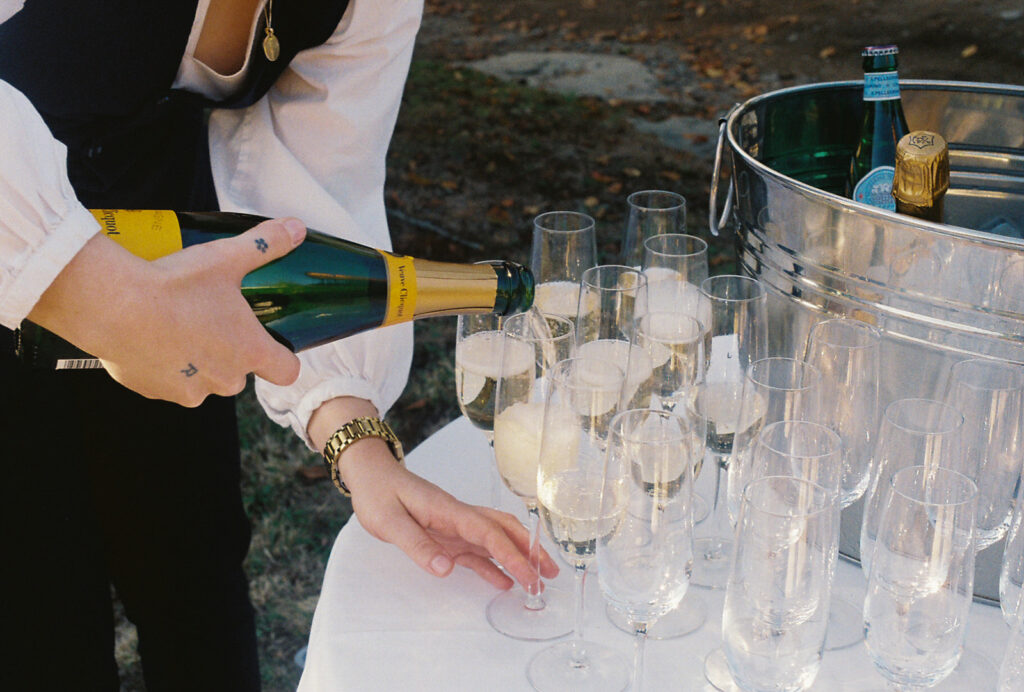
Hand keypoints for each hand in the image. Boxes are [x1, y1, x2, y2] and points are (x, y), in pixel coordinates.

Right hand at [29, 217, 306, 405]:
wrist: (112, 306)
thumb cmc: (175, 284)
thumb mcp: (226, 258)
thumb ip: (266, 244)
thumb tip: (297, 227)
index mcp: (250, 352)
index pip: (287, 371)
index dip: (283, 357)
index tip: (270, 342)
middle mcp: (225, 379)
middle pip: (239, 373)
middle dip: (229, 352)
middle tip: (209, 319)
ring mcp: (189, 391)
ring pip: (203, 379)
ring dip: (196, 361)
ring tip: (177, 326)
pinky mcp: (154, 391)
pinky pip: (167, 382)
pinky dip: (163, 365)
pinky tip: (151, 338)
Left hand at [347, 445, 559, 589]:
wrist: (371, 475)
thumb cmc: (378, 493)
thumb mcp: (389, 521)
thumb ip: (417, 545)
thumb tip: (446, 570)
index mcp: (450, 510)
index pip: (489, 533)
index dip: (512, 554)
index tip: (529, 575)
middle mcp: (459, 516)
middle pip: (505, 531)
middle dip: (530, 552)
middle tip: (550, 574)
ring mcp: (455, 525)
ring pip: (496, 540)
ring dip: (518, 557)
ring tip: (538, 579)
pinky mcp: (447, 534)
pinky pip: (476, 551)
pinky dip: (493, 565)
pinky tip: (503, 582)